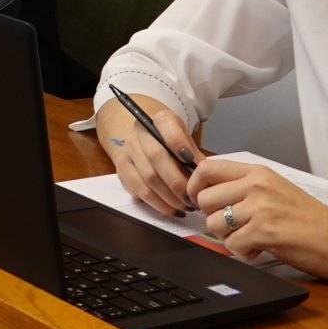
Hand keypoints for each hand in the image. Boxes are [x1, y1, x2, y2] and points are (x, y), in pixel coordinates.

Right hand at [96, 93, 198, 216]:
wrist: (149, 138)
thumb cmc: (174, 142)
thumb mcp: (188, 140)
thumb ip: (196, 156)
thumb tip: (204, 178)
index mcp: (160, 119)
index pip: (167, 127)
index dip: (180, 144)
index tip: (195, 165)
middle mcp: (140, 132)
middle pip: (157, 157)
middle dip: (177, 182)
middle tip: (193, 198)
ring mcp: (128, 150)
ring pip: (148, 178)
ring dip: (169, 198)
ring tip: (186, 207)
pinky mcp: (122, 168)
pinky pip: (139, 191)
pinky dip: (158, 204)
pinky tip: (173, 210)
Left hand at [189, 158, 327, 283]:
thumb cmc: (308, 218)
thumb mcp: (275, 189)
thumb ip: (245, 186)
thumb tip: (207, 191)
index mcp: (258, 172)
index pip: (208, 167)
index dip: (195, 186)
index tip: (198, 200)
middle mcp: (257, 185)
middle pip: (205, 199)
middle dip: (213, 218)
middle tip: (232, 227)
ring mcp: (261, 208)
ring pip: (214, 224)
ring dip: (228, 238)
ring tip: (250, 239)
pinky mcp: (265, 232)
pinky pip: (232, 245)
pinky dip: (242, 253)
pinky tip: (259, 250)